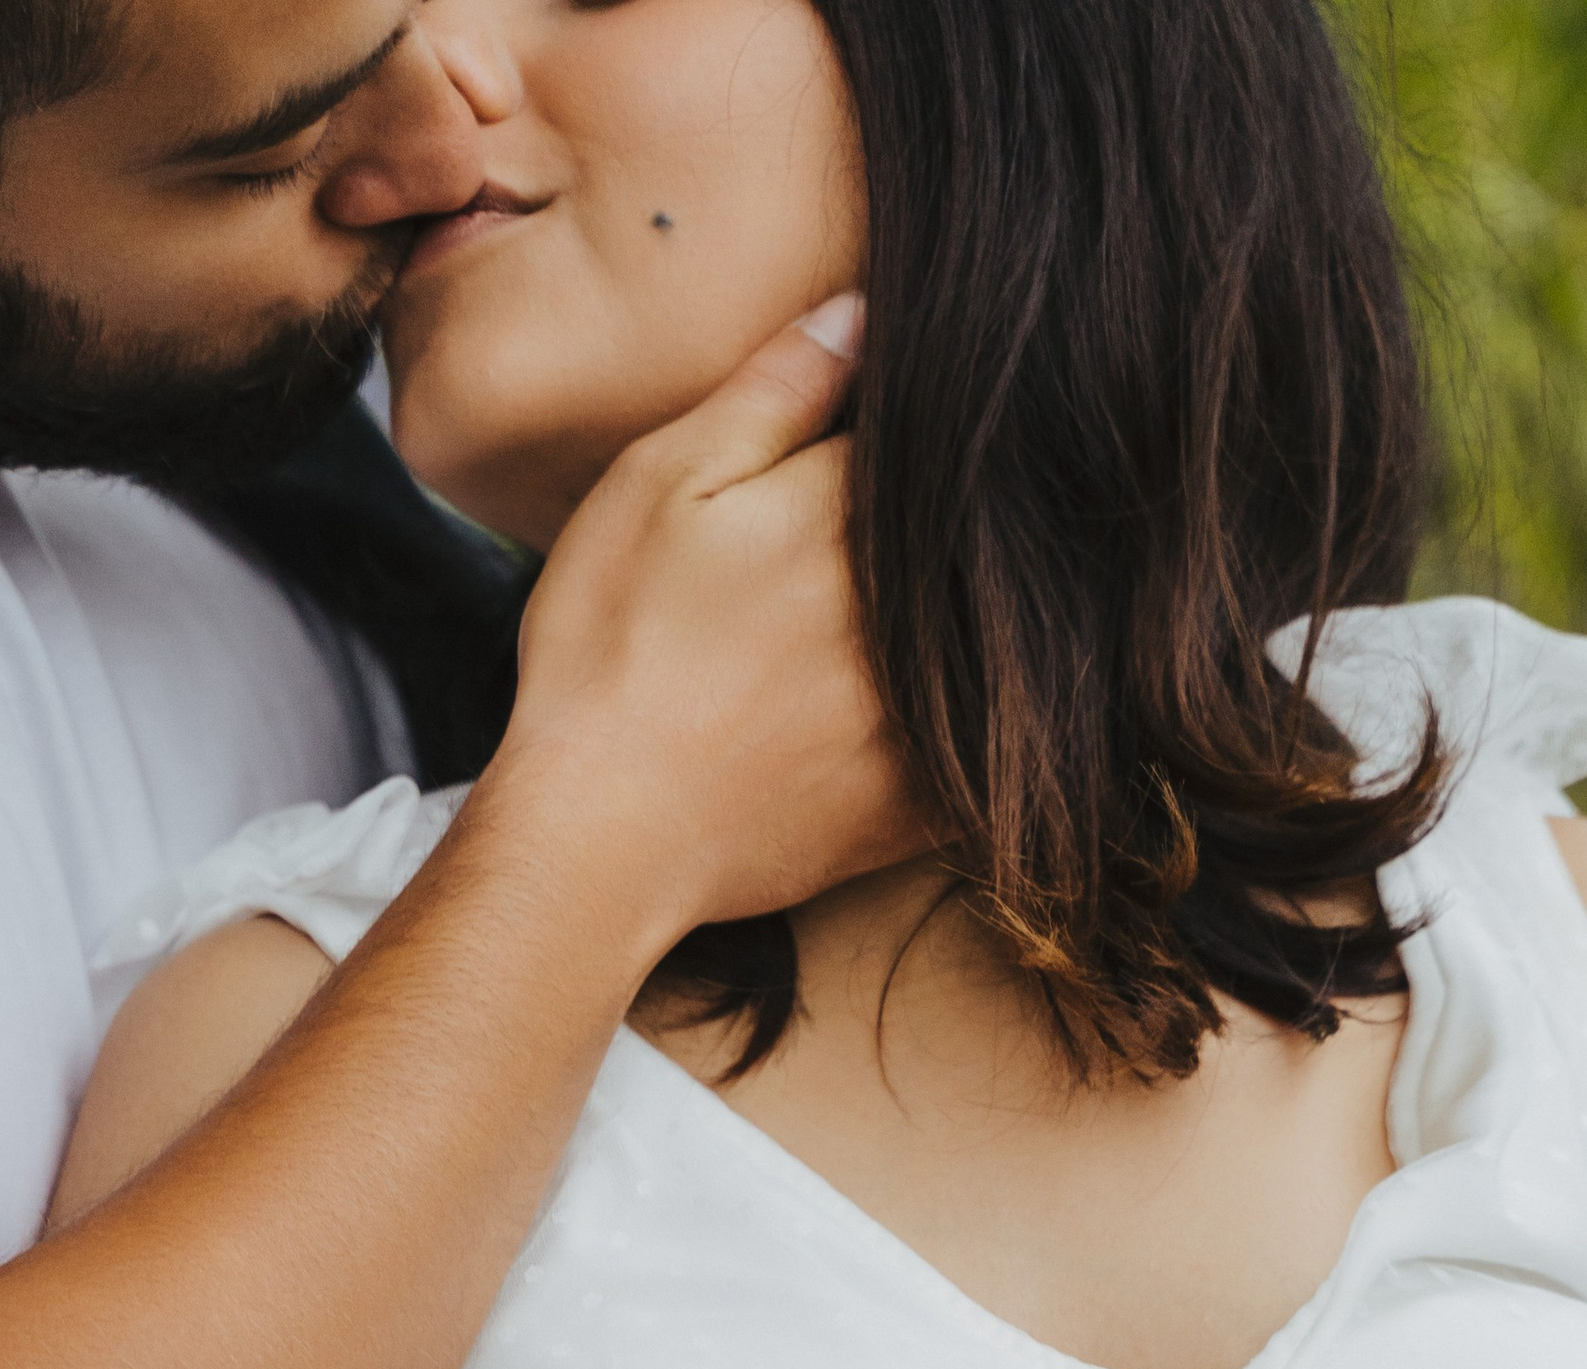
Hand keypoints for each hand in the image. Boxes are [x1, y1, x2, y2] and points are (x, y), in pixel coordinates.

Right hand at [496, 298, 919, 943]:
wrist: (597, 841)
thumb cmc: (611, 652)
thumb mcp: (664, 486)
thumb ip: (774, 391)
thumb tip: (864, 309)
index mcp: (857, 517)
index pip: (934, 441)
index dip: (918, 431)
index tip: (898, 435)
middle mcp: (917, 616)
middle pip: (969, 546)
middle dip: (953, 526)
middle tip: (892, 535)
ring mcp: (929, 720)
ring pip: (988, 643)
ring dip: (976, 623)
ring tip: (901, 618)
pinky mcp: (921, 807)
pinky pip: (982, 753)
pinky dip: (970, 729)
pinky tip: (922, 709)